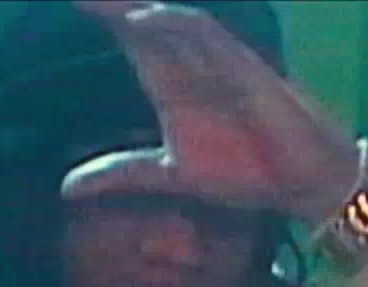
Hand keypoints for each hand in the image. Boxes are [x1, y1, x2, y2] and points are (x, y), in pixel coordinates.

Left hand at [63, 1, 359, 223]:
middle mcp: (190, 66)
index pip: (129, 38)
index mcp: (170, 85)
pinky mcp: (243, 70)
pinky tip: (140, 19)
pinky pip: (206, 37)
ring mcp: (216, 64)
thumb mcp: (169, 176)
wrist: (300, 183)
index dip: (102, 13)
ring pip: (170, 18)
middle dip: (111, 1)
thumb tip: (66, 188)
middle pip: (143, 18)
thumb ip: (122, 174)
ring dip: (133, 4)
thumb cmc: (245, 172)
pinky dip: (173, 25)